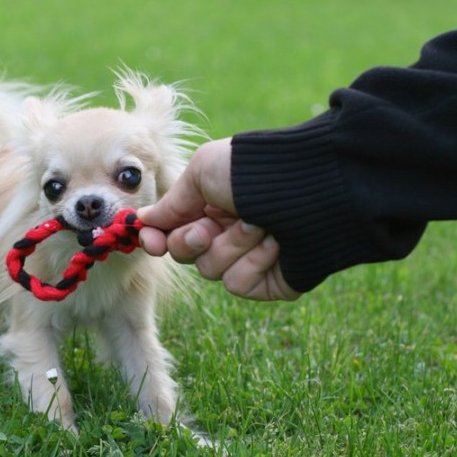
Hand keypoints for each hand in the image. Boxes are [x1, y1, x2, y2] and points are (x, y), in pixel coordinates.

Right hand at [137, 138, 300, 300]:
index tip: (151, 242)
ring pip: (210, 270)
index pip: (170, 229)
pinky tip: (275, 243)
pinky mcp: (268, 281)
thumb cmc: (255, 171)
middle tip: (208, 227)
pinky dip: (252, 263)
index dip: (155, 238)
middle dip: (191, 241)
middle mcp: (226, 230)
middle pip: (183, 253)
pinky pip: (238, 284)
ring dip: (230, 246)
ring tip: (259, 224)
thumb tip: (144, 221)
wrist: (311, 189)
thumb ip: (172, 201)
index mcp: (209, 203)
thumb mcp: (203, 171)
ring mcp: (247, 257)